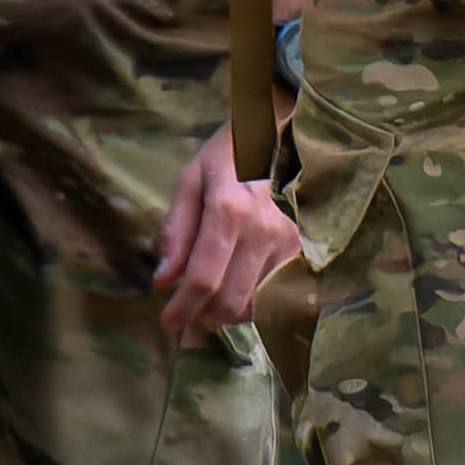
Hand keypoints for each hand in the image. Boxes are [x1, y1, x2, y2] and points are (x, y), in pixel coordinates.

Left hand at [154, 131, 304, 347]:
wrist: (275, 137)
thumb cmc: (225, 159)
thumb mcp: (189, 183)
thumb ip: (176, 231)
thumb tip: (164, 280)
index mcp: (229, 211)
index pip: (203, 279)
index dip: (182, 310)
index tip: (166, 327)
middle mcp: (262, 231)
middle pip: (230, 300)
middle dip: (201, 318)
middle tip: (183, 316)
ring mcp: (287, 241)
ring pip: (254, 303)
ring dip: (225, 313)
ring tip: (206, 304)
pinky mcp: (300, 248)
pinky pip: (273, 293)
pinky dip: (250, 302)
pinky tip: (235, 291)